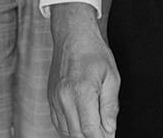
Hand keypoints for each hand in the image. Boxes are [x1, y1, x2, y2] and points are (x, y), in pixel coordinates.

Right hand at [48, 2, 118, 137]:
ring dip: (81, 135)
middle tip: (105, 134)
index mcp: (82, 91)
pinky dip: (70, 129)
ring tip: (95, 128)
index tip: (110, 137)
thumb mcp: (112, 77)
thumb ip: (110, 107)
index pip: (90, 129)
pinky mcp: (50, 98)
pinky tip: (81, 124)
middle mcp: (64, 97)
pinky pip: (58, 123)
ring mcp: (54, 98)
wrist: (73, 36)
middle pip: (77, 134)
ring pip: (66, 131)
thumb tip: (110, 130)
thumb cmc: (94, 53)